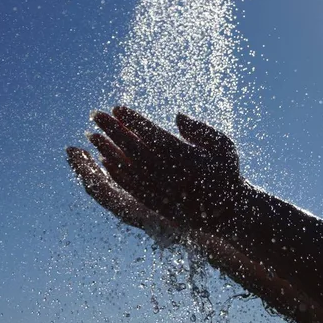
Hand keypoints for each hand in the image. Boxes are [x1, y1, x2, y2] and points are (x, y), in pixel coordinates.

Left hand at [73, 106, 242, 232]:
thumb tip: (177, 117)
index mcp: (188, 158)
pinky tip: (104, 161)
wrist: (228, 213)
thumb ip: (201, 130)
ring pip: (128, 167)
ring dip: (108, 150)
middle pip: (135, 148)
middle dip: (114, 130)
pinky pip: (130, 187)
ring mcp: (161, 192)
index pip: (153, 135)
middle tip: (96, 115)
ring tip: (93, 135)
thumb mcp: (224, 146)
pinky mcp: (156, 205)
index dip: (134, 121)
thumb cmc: (226, 173)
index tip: (118, 108)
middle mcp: (171, 176)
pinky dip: (116, 172)